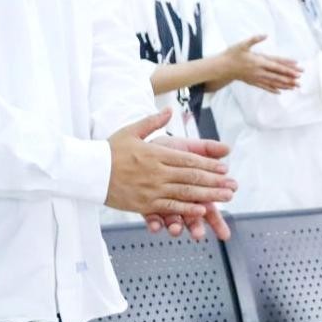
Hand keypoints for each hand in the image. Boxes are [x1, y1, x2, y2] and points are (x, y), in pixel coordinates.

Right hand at [105, 110, 235, 228]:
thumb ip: (152, 121)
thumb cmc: (109, 150)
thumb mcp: (131, 130)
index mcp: (155, 153)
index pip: (188, 160)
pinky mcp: (144, 204)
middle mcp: (156, 172)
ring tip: (224, 199)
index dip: (208, 165)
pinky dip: (186, 210)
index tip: (224, 169)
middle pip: (191, 177)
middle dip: (214, 182)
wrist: (89, 171)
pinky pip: (169, 208)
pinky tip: (200, 210)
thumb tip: (169, 111)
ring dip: (207, 197)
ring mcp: (151, 189)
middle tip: (232, 187)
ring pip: (185, 194)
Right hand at [220, 35, 301, 93]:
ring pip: (273, 83)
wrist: (221, 67)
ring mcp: (256, 78)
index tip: (297, 71)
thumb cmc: (232, 55)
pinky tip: (280, 92)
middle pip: (277, 76)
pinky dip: (273, 90)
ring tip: (294, 87)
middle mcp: (259, 71)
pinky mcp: (252, 82)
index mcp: (258, 62)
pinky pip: (264, 87)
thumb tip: (265, 35)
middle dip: (289, 79)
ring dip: (284, 85)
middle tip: (300, 81)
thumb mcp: (242, 44)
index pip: (276, 66)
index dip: (287, 69)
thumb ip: (254, 39)